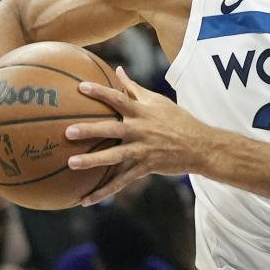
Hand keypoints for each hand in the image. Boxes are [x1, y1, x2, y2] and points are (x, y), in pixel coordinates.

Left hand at [63, 66, 206, 204]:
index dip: (101, 92)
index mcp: (142, 112)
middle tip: (69, 132)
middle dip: (91, 130)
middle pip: (112, 129)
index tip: (81, 88)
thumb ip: (134, 87)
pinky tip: (85, 199)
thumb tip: (118, 69)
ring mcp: (142, 151)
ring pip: (115, 157)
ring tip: (71, 163)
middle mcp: (141, 130)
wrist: (200, 146)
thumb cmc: (178, 120)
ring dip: (93, 161)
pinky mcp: (144, 168)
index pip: (119, 99)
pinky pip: (121, 182)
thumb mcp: (158, 100)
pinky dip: (103, 192)